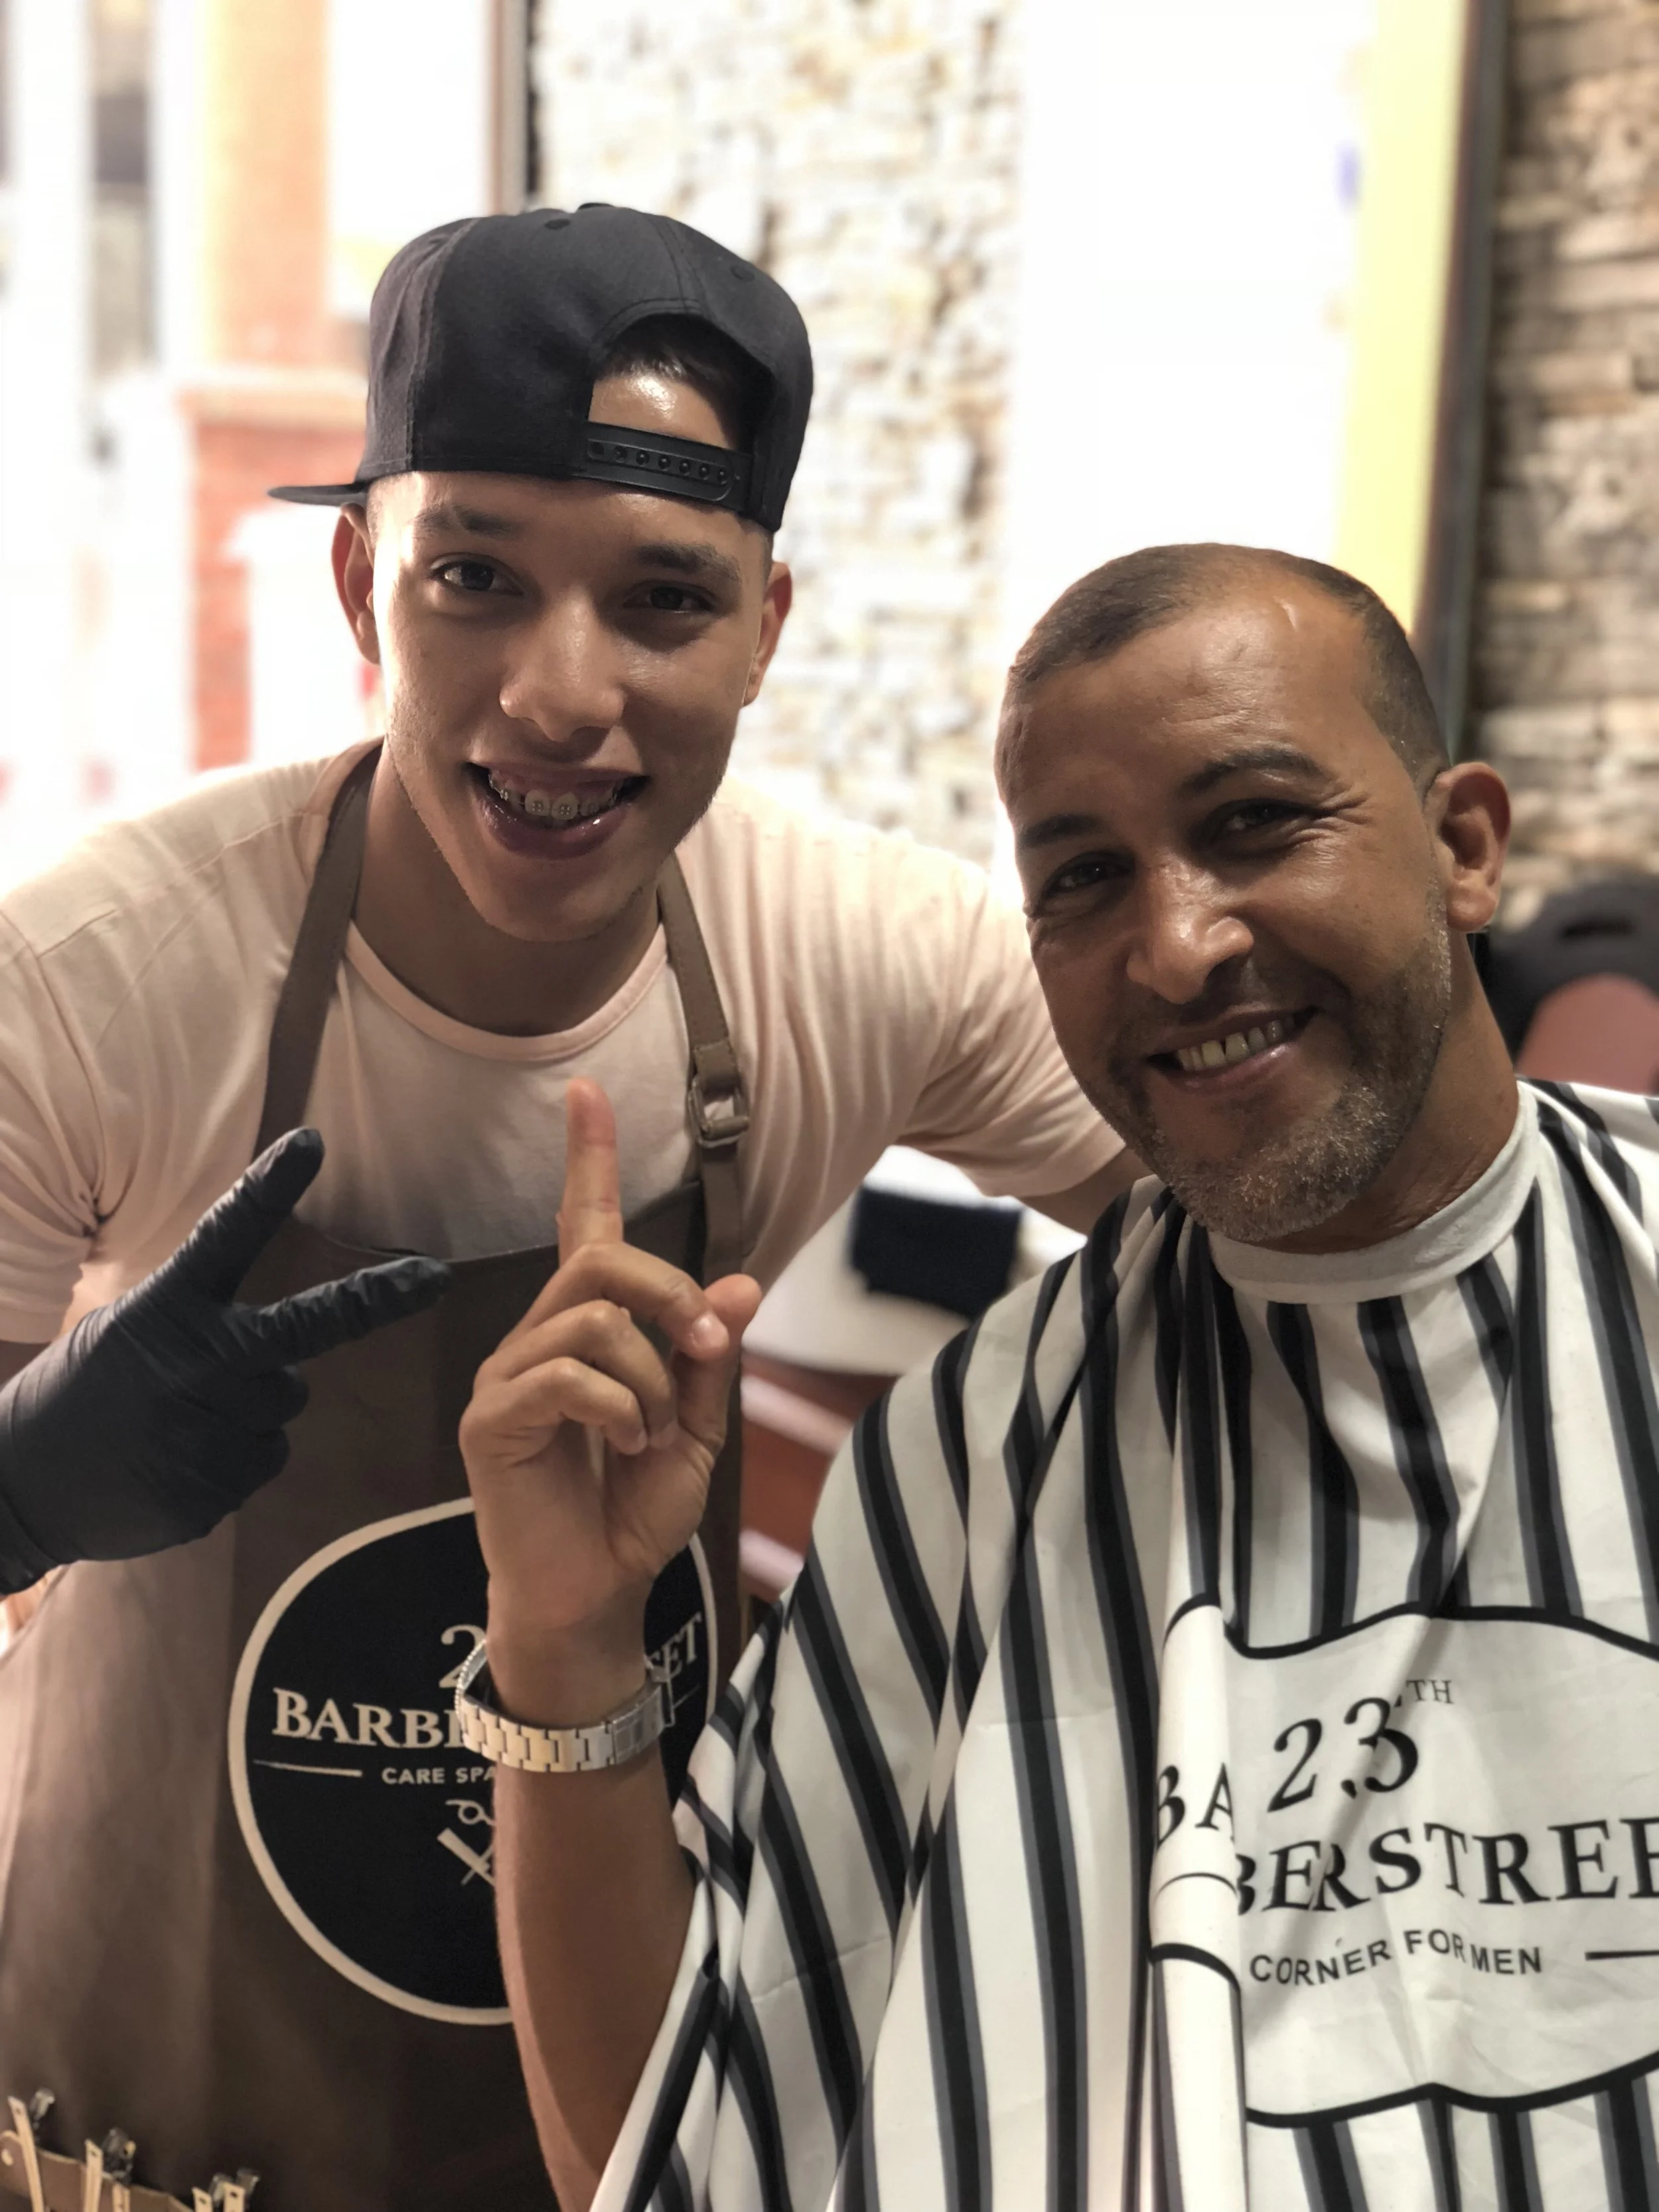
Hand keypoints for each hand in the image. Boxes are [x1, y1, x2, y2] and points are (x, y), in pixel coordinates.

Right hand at [0, 1128, 449, 1586]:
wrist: (16, 1490)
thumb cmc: (77, 1396)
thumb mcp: (127, 1331)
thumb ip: (201, 1324)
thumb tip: (287, 1353)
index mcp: (166, 1311)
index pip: (224, 1235)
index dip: (269, 1187)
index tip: (311, 1142)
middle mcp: (199, 1364)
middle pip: (308, 1331)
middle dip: (376, 1301)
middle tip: (433, 1278)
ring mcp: (211, 1431)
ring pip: (282, 1409)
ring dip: (250, 1412)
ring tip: (179, 1423)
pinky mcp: (215, 1491)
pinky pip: (259, 1462)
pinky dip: (229, 1461)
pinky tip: (174, 1463)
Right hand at [460, 1079, 759, 1681]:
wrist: (595, 1596)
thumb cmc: (635, 1513)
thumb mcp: (697, 1430)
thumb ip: (710, 1360)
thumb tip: (739, 1285)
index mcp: (585, 1330)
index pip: (582, 1226)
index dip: (586, 1158)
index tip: (585, 1091)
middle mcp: (537, 1338)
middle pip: (600, 1259)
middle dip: (668, 1294)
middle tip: (703, 1353)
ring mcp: (507, 1377)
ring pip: (592, 1318)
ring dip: (650, 1376)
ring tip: (656, 1432)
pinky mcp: (491, 1421)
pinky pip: (564, 1376)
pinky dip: (618, 1409)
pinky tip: (628, 1448)